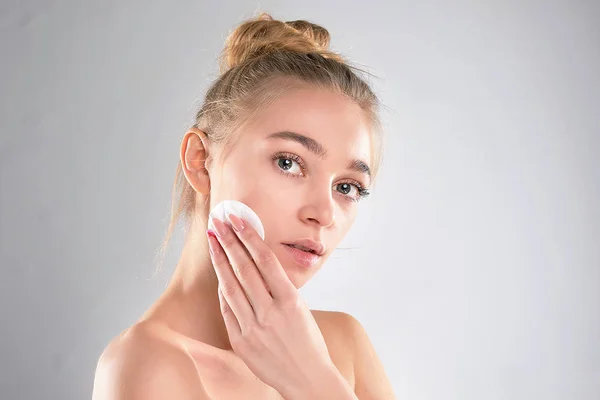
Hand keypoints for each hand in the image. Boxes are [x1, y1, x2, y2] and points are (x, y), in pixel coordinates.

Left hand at [206, 214, 335, 398]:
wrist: (308, 379)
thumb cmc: (308, 341)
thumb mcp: (301, 308)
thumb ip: (280, 288)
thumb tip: (259, 262)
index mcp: (290, 301)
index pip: (265, 260)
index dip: (249, 236)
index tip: (238, 219)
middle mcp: (270, 312)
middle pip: (244, 268)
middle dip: (229, 241)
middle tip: (219, 222)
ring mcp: (253, 328)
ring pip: (231, 286)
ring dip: (220, 260)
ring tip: (213, 241)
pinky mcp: (241, 342)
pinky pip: (227, 310)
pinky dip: (223, 290)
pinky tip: (220, 273)